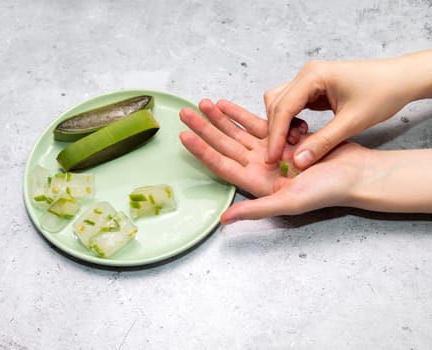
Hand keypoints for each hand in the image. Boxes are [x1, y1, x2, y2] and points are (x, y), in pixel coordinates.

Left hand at [179, 99, 370, 223]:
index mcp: (256, 183)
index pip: (222, 164)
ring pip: (239, 132)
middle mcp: (259, 167)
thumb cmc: (327, 191)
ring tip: (203, 103)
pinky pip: (258, 123)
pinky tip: (227, 105)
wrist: (356, 174)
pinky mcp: (283, 137)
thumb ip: (255, 210)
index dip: (202, 150)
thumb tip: (224, 220)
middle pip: (225, 145)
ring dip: (220, 118)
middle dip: (205, 128)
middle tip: (186, 112)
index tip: (185, 136)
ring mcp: (270, 151)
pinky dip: (242, 114)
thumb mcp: (289, 202)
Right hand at [265, 50, 431, 168]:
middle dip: (276, 131)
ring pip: (280, 104)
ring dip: (282, 125)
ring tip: (296, 143)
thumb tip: (298, 160)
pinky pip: (292, 105)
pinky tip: (302, 133)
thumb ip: (322, 143)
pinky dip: (291, 121)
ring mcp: (308, 79)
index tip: (272, 157)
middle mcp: (306, 73)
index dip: (275, 135)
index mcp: (313, 76)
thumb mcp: (352, 123)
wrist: (402, 79)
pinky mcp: (313, 87)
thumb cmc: (383, 92)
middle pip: (275, 104)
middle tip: (282, 155)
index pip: (283, 108)